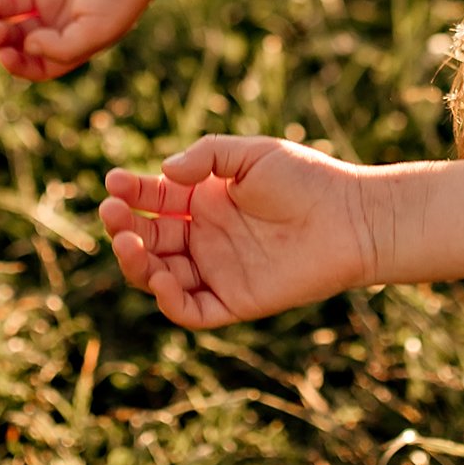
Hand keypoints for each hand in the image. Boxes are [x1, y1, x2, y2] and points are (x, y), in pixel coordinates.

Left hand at [0, 0, 166, 80]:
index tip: (5, 55)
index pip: (36, 62)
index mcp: (72, 39)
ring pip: (8, 3)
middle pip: (16, 34)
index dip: (16, 64)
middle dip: (0, 34)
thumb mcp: (97, 31)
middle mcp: (58, 16)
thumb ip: (61, 49)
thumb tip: (28, 46)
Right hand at [100, 136, 377, 327]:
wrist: (352, 218)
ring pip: (159, 276)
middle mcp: (205, 237)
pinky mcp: (235, 301)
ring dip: (136, 264)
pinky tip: (160, 278)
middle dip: (123, 228)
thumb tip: (163, 173)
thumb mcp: (252, 155)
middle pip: (148, 240)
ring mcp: (217, 270)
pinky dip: (169, 300)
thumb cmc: (307, 179)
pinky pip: (191, 309)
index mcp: (204, 200)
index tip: (112, 183)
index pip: (152, 199)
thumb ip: (206, 157)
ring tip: (130, 245)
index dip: (129, 193)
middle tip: (111, 213)